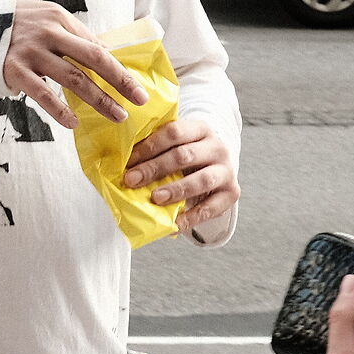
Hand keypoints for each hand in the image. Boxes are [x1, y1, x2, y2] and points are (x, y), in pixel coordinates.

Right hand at [0, 1, 148, 128]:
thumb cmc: (18, 27)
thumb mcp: (47, 21)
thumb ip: (73, 38)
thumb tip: (107, 58)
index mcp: (61, 19)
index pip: (97, 46)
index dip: (119, 68)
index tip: (137, 86)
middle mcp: (49, 32)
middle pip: (93, 58)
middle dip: (120, 80)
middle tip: (139, 100)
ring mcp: (32, 51)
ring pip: (73, 78)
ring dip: (98, 99)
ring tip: (117, 115)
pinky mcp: (14, 70)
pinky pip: (42, 93)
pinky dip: (59, 109)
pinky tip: (73, 123)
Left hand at [121, 118, 238, 232]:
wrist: (219, 166)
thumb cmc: (189, 155)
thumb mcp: (178, 144)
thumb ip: (157, 148)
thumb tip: (122, 162)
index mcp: (200, 128)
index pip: (174, 132)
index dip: (149, 146)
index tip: (128, 161)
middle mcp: (217, 147)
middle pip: (184, 155)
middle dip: (155, 168)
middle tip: (131, 180)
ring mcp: (227, 170)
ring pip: (201, 180)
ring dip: (175, 190)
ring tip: (155, 198)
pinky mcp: (232, 192)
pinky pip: (210, 208)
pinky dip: (190, 218)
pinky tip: (173, 225)